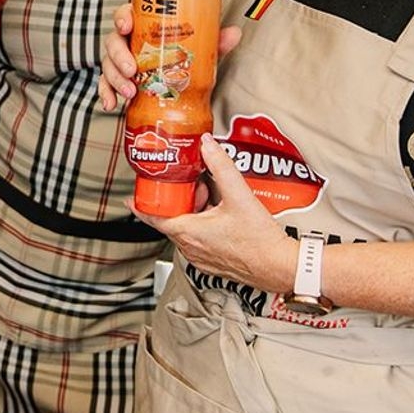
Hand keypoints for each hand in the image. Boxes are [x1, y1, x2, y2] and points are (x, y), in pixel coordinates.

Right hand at [99, 6, 240, 111]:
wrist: (180, 75)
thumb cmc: (182, 53)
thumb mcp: (199, 46)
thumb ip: (214, 39)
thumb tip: (234, 33)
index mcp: (142, 25)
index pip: (125, 14)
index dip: (122, 17)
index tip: (126, 25)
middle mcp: (128, 41)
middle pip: (113, 41)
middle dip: (119, 56)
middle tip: (133, 69)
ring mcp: (121, 61)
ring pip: (108, 65)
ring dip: (116, 78)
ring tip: (130, 92)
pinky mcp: (118, 80)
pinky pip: (105, 84)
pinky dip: (106, 94)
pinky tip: (111, 104)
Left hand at [134, 134, 297, 293]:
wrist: (282, 268)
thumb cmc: (261, 241)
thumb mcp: (238, 195)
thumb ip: (221, 165)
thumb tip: (207, 145)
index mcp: (188, 232)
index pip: (153, 218)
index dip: (141, 205)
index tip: (131, 197)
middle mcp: (190, 248)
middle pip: (172, 219)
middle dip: (180, 199)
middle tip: (195, 185)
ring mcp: (202, 258)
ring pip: (186, 229)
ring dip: (194, 212)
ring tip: (213, 197)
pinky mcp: (214, 263)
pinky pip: (199, 240)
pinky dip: (203, 225)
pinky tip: (222, 215)